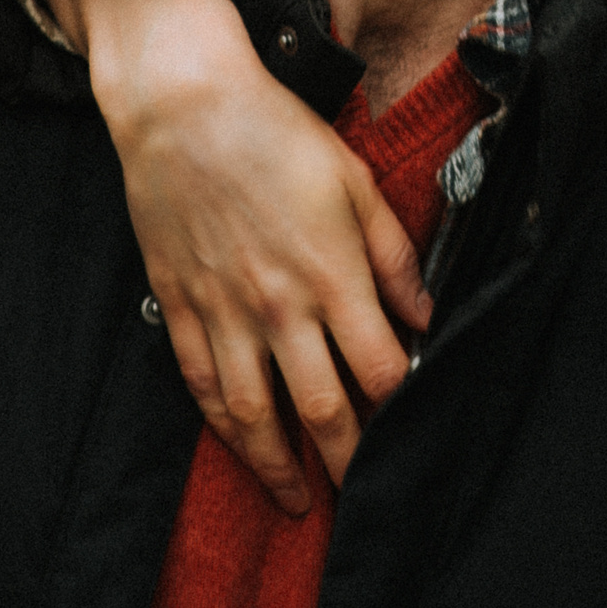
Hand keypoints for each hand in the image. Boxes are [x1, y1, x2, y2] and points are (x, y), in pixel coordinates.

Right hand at [34, 0, 428, 513]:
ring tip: (297, 500)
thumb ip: (394, 255)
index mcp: (333, 274)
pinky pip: (202, 383)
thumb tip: (427, 316)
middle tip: (363, 494)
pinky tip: (239, 443)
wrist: (184, 106)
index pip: (380, 368)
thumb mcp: (356, 181)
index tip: (411, 427)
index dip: (400, 407)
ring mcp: (224, 310)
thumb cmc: (278, 133)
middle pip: (323, 407)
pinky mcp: (179, 305)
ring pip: (254, 414)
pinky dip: (223, 424)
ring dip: (279, 465)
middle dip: (348, 460)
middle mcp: (280, 305)